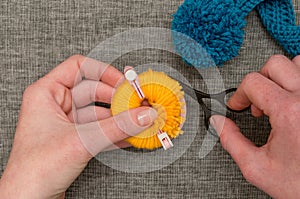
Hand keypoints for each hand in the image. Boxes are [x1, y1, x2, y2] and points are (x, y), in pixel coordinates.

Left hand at [0, 55, 156, 198]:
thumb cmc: (35, 169)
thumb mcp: (82, 141)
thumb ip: (117, 126)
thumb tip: (143, 115)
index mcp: (46, 93)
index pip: (79, 67)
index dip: (103, 71)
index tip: (124, 82)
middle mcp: (55, 104)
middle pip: (93, 89)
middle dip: (116, 98)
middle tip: (136, 104)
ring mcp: (65, 122)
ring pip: (97, 111)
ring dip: (117, 117)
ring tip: (136, 121)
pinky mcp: (73, 138)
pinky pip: (98, 128)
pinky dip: (113, 131)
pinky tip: (127, 136)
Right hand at [210, 55, 299, 197]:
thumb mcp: (257, 167)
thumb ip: (231, 141)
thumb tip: (218, 122)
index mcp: (289, 112)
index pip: (253, 82)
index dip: (238, 94)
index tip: (237, 106)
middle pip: (274, 65)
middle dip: (257, 82)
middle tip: (256, 102)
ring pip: (297, 64)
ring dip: (280, 78)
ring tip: (275, 99)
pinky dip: (296, 81)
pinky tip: (291, 100)